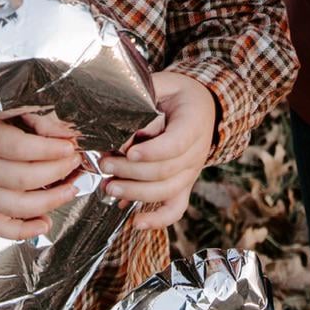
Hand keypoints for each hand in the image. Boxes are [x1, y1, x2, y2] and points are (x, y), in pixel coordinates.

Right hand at [0, 113, 86, 238]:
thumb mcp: (3, 113)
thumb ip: (36, 121)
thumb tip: (67, 134)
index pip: (18, 148)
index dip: (48, 149)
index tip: (69, 146)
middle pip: (21, 178)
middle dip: (56, 172)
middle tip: (74, 163)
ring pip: (15, 206)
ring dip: (50, 201)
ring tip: (71, 190)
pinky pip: (0, 227)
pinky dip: (25, 231)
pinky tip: (45, 223)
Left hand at [100, 71, 217, 229]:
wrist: (203, 106)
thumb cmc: (175, 94)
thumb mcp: (162, 85)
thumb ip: (143, 102)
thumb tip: (121, 130)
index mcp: (193, 123)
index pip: (176, 144)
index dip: (152, 151)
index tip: (129, 151)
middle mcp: (196, 152)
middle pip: (166, 171)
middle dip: (132, 172)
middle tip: (106, 164)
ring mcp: (191, 172)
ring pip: (167, 191)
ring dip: (136, 193)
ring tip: (109, 187)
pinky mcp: (184, 185)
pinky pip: (176, 208)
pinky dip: (158, 220)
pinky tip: (136, 223)